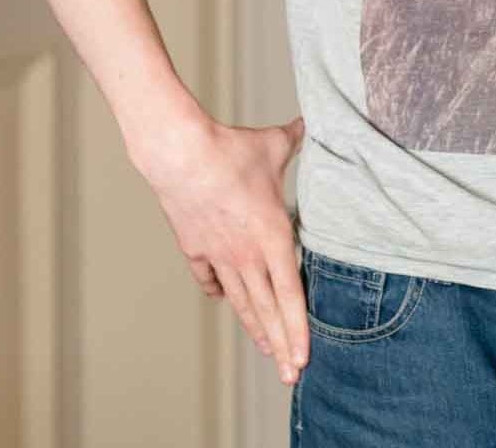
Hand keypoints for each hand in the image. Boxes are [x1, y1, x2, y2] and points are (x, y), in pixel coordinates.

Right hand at [130, 115, 308, 383]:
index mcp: (273, 235)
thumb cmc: (231, 150)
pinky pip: (210, 278)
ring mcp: (218, 255)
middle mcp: (247, 254)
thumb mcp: (276, 145)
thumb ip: (299, 137)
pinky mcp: (195, 248)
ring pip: (240, 301)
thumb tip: (316, 120)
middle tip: (291, 374)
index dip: (299, 328)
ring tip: (268, 352)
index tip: (303, 358)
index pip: (290, 294)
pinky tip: (223, 300)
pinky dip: (219, 291)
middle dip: (282, 345)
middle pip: (267, 310)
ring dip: (255, 328)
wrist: (179, 154)